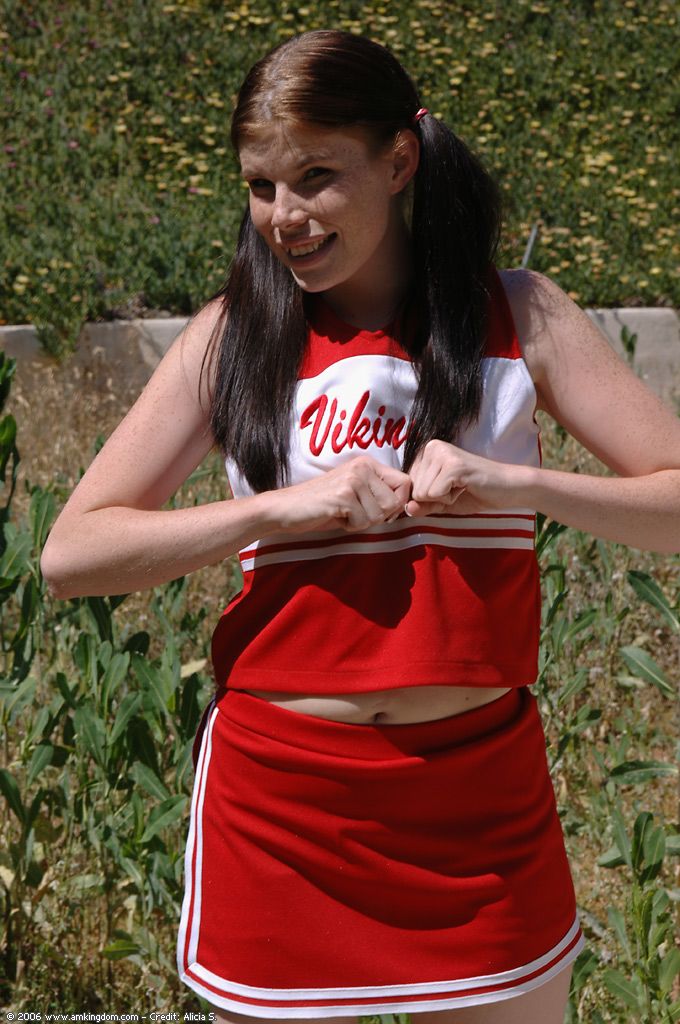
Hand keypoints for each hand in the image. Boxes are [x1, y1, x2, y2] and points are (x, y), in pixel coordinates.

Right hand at [272, 456, 411, 532]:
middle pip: (395, 502)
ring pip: (380, 515)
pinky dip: (350, 526)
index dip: (398, 503)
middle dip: (378, 516)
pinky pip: (363, 521)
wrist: (285, 508)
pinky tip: (335, 517)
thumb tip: (405, 506)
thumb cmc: (322, 506)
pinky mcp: (343, 495)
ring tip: (343, 514)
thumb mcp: (355, 495)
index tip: (379, 511)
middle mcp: (362, 467)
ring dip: (362, 522)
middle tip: (355, 513)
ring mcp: (353, 480)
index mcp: (367, 464)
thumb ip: (378, 495)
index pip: (405, 482)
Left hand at [405, 440, 523, 515]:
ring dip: (444, 498)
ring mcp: (442, 454)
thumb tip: (406, 509)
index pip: (410, 486)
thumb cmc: (476, 493)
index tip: (450, 487)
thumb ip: (423, 505)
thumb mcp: (443, 502)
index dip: (429, 496)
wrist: (508, 489)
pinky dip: (451, 499)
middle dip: (436, 498)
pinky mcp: (453, 465)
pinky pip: (435, 495)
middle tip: (458, 487)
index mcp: (427, 451)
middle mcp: (432, 447)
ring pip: (422, 493)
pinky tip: (465, 487)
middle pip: (414, 490)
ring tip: (462, 486)